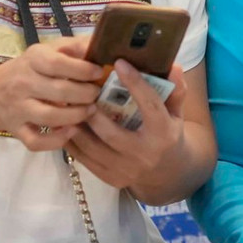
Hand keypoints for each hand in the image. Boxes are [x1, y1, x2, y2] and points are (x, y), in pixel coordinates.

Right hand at [0, 36, 103, 151]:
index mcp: (32, 59)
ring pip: (50, 117)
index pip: (58, 64)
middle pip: (60, 91)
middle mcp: (22, 83)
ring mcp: (18, 108)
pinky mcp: (16, 130)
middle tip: (97, 94)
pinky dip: (55, 141)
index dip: (83, 69)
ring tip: (90, 111)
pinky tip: (71, 131)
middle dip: (86, 94)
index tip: (98, 73)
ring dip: (76, 116)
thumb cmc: (31, 68)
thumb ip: (75, 46)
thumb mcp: (49, 50)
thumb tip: (101, 43)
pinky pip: (36, 141)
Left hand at [68, 63, 189, 196]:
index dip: (135, 83)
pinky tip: (66, 123)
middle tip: (80, 90)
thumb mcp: (176, 112)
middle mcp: (144, 155)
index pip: (150, 105)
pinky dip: (72, 141)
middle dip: (93, 112)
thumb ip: (175, 90)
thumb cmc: (167, 133)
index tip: (119, 63)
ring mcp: (125, 170)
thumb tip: (173, 67)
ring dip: (77, 125)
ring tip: (67, 105)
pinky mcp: (110, 179)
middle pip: (112, 133)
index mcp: (163, 134)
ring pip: (92, 148)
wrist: (166, 173)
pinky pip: (84, 159)